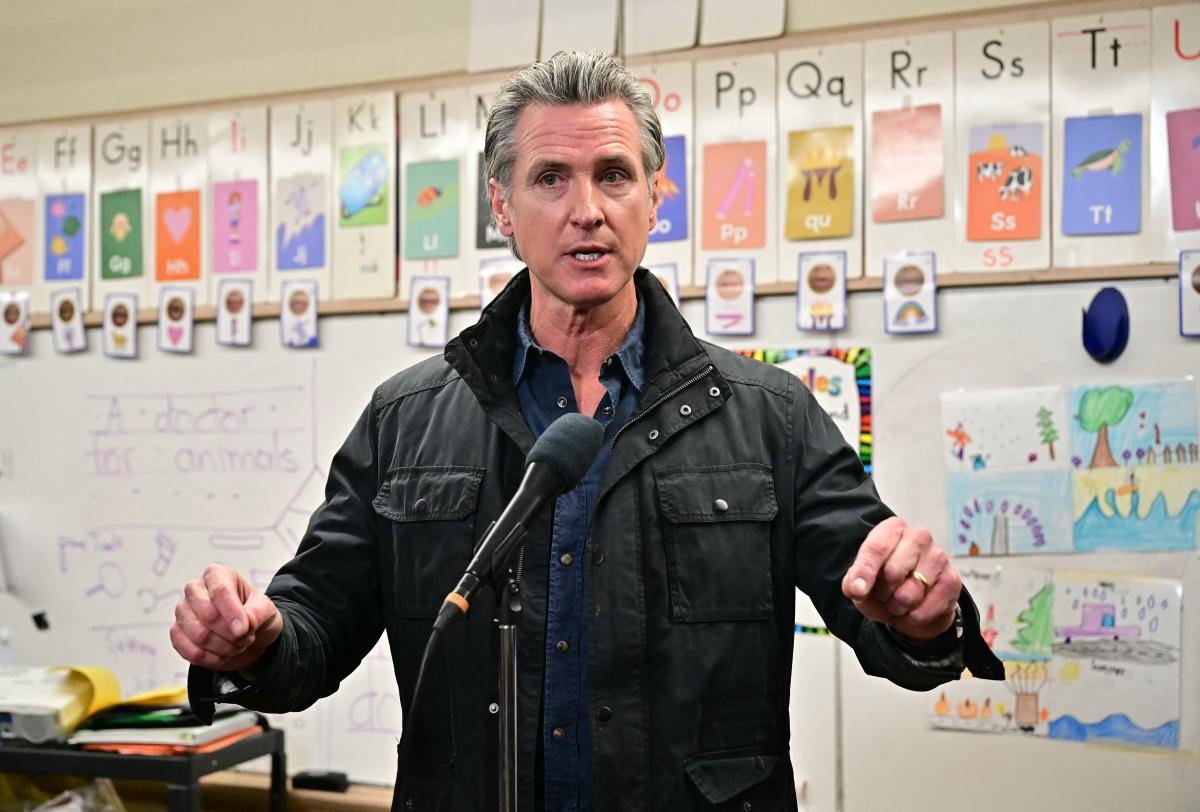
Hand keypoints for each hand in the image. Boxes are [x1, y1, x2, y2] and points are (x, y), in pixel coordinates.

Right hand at [170, 564, 282, 671]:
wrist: (247, 636)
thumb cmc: (255, 615)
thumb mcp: (266, 610)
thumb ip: (257, 614)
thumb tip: (240, 626)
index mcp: (217, 574)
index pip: (220, 591)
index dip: (232, 613)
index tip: (243, 630)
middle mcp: (195, 589)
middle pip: (208, 615)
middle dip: (231, 633)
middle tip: (245, 637)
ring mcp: (182, 611)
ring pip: (198, 635)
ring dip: (223, 647)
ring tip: (236, 645)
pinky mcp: (177, 633)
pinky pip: (188, 650)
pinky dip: (210, 658)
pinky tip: (222, 656)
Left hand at [841, 517, 959, 641]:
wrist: (913, 608)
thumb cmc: (884, 586)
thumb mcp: (861, 585)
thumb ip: (854, 583)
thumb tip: (857, 588)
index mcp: (893, 529)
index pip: (876, 547)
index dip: (865, 571)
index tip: (857, 590)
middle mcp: (919, 536)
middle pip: (893, 571)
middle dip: (883, 592)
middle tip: (884, 595)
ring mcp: (939, 557)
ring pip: (910, 593)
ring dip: (898, 607)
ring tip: (898, 603)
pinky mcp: (953, 580)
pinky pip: (927, 608)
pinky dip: (914, 617)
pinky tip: (914, 611)